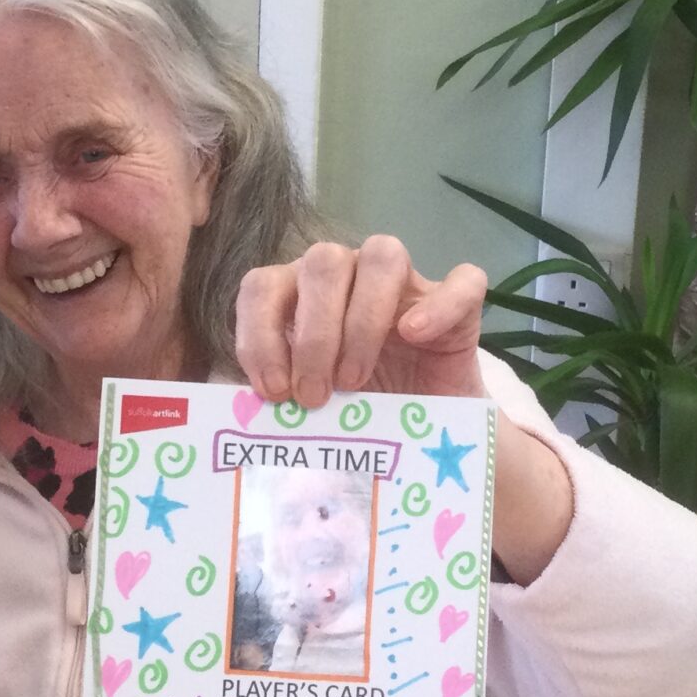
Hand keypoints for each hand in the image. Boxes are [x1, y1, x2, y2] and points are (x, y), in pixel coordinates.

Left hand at [234, 235, 574, 583]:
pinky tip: (415, 336)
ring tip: (354, 381)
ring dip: (362, 318)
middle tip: (313, 396)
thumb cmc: (355, 418)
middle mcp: (349, 277)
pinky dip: (439, 304)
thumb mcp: (307, 409)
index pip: (263, 284)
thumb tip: (235, 414)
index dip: (259, 332)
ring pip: (382, 254)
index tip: (271, 391)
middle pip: (322, 262)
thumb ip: (276, 398)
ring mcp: (407, 284)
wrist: (426, 441)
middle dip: (312, 334)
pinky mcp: (459, 306)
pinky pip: (461, 281)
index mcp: (300, 296)